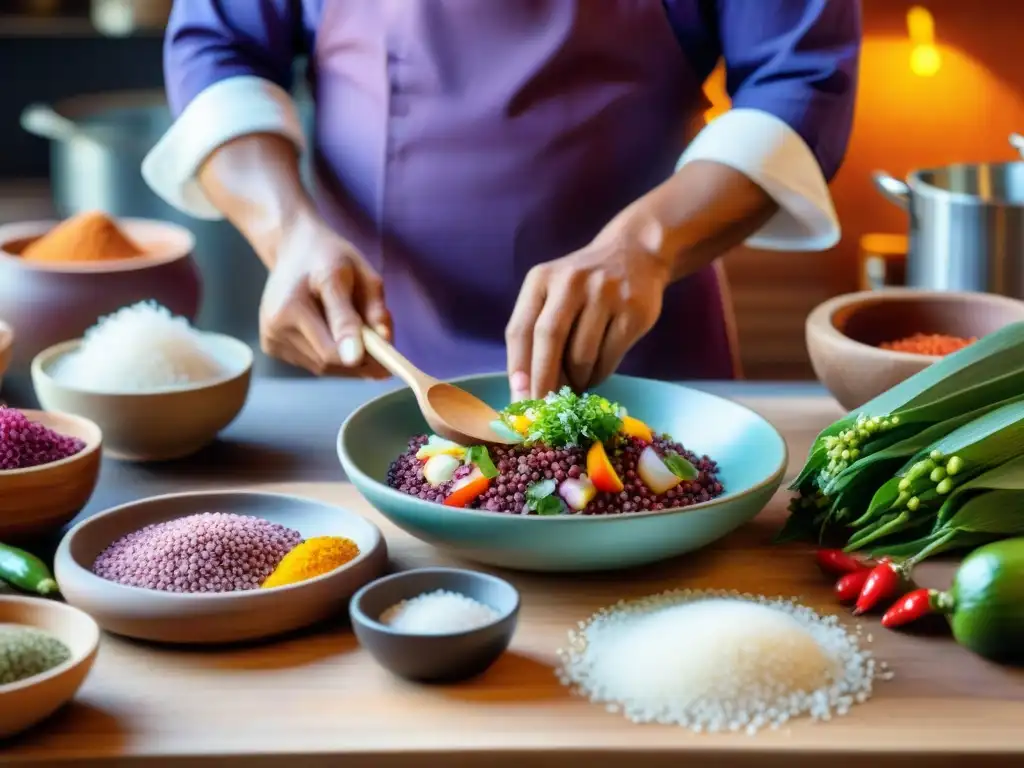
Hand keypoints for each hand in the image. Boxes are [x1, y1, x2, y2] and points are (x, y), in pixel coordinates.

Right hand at [259, 212, 391, 376]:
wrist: (293, 249)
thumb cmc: (331, 257)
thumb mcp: (360, 271)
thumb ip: (373, 305)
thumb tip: (385, 340)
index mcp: (299, 295)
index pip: (331, 334)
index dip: (358, 352)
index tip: (384, 368)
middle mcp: (278, 318)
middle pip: (328, 358)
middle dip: (361, 361)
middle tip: (385, 357)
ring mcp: (271, 334)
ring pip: (321, 366)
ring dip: (347, 362)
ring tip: (361, 341)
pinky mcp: (270, 345)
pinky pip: (312, 365)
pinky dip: (331, 359)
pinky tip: (337, 339)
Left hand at [505, 212, 671, 399]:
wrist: (636, 252)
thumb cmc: (583, 284)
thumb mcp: (553, 292)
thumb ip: (536, 331)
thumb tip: (527, 389)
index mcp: (541, 279)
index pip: (520, 329)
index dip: (518, 367)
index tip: (517, 398)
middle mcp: (571, 282)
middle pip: (548, 339)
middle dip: (543, 380)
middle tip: (542, 409)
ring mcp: (605, 295)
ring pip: (582, 354)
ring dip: (576, 380)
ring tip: (575, 385)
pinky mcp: (633, 311)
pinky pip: (610, 357)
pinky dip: (599, 375)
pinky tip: (595, 373)